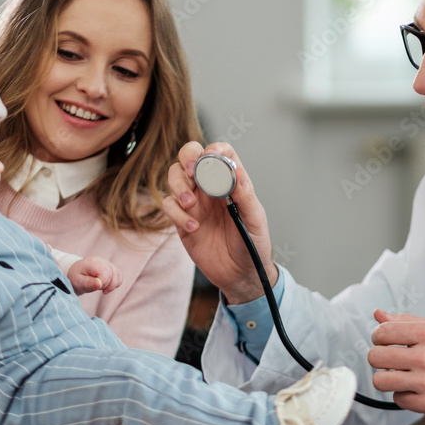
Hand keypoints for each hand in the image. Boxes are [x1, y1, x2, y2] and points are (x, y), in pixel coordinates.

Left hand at [68, 256, 121, 294]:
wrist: (75, 273)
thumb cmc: (75, 277)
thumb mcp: (78, 282)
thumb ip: (89, 283)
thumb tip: (100, 284)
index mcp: (91, 263)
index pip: (105, 272)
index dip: (104, 283)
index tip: (98, 288)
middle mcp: (100, 260)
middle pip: (113, 273)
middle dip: (108, 285)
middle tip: (99, 289)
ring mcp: (106, 263)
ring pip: (118, 274)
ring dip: (113, 285)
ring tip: (103, 289)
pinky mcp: (110, 267)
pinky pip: (119, 275)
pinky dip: (116, 283)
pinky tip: (108, 286)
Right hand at [162, 142, 276, 304]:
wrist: (240, 275)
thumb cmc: (253, 245)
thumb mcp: (255, 220)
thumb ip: (245, 196)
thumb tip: (236, 172)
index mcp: (230, 181)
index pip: (219, 152)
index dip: (213, 149)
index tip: (209, 157)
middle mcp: (210, 187)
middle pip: (190, 157)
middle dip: (186, 159)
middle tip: (191, 173)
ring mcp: (194, 202)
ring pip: (174, 177)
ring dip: (178, 186)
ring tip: (191, 205)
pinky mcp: (182, 220)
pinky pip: (169, 205)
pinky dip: (176, 213)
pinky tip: (193, 228)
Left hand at [368, 309, 424, 419]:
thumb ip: (407, 321)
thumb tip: (379, 315)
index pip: (382, 333)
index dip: (378, 338)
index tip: (384, 343)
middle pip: (375, 357)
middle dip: (380, 359)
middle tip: (392, 361)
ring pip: (381, 381)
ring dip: (388, 379)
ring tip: (401, 376)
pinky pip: (398, 400)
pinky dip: (404, 396)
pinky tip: (416, 389)